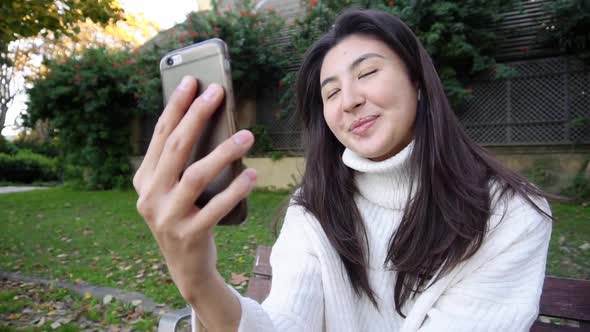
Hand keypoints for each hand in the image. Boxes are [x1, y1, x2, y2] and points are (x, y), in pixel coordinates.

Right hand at [132, 76, 256, 303]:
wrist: (186, 267)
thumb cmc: (185, 217)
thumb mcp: (174, 190)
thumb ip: (182, 162)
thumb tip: (208, 121)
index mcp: (144, 180)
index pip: (160, 136)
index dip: (175, 107)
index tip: (192, 82)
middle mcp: (149, 196)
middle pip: (175, 148)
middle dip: (196, 116)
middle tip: (217, 93)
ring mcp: (167, 217)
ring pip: (195, 175)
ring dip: (223, 152)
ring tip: (248, 135)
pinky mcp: (189, 235)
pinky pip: (216, 207)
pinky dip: (235, 189)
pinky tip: (252, 175)